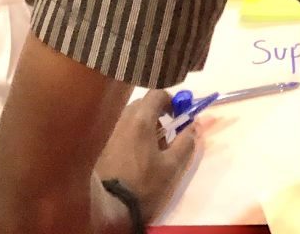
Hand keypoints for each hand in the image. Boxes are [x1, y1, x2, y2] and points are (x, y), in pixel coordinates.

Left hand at [96, 89, 195, 219]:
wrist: (108, 204)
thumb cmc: (143, 183)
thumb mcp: (171, 166)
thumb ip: (186, 142)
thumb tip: (194, 126)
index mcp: (141, 120)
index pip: (157, 94)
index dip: (172, 101)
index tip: (178, 117)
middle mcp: (124, 119)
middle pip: (144, 104)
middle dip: (159, 113)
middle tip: (168, 134)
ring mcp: (112, 131)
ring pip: (133, 117)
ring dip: (146, 125)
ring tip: (153, 148)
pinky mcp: (105, 143)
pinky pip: (123, 128)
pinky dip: (134, 134)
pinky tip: (138, 157)